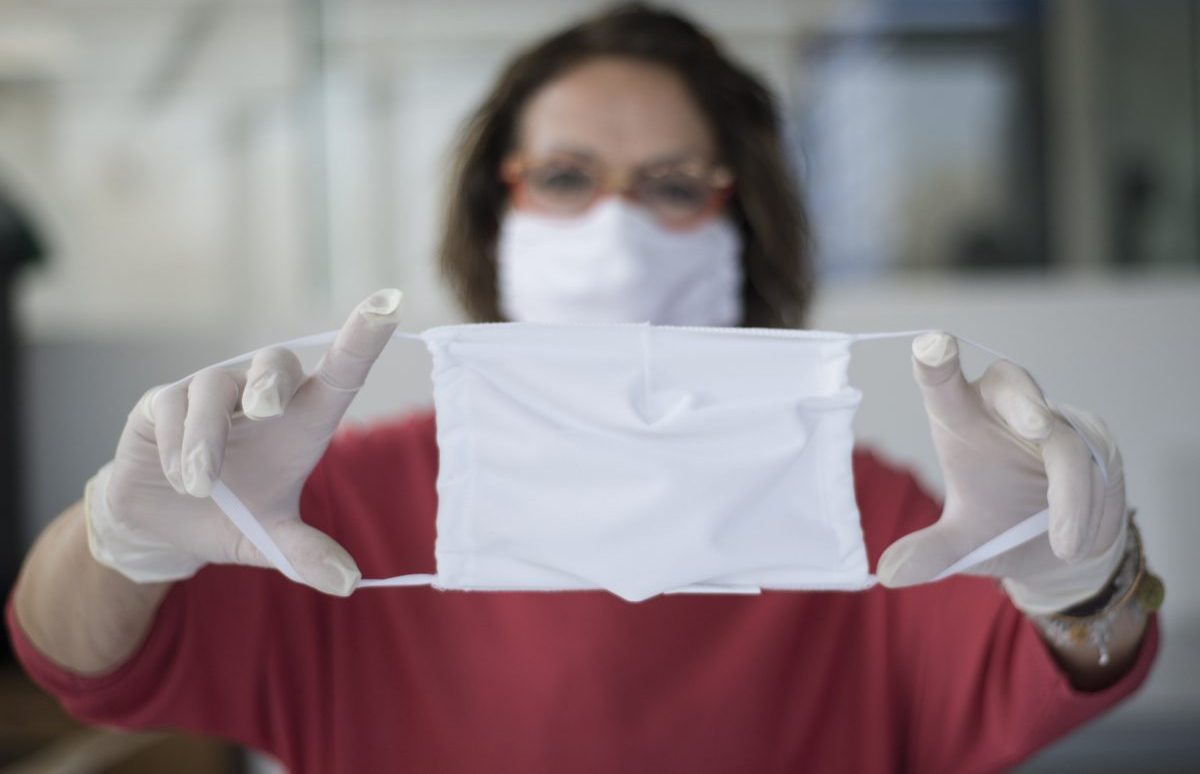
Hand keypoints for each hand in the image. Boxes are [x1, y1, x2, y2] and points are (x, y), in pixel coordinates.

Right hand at [85, 289, 402, 595]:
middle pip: (276, 360)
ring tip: (200, 484)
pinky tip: (180, 478)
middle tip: (266, 409)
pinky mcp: (165, 400)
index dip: (363, 338)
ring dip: (206, 439)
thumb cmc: (231, 515)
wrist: (163, 524)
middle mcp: (261, 397)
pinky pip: (172, 404)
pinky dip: (177, 445)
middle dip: (271, 379)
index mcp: (302, 421)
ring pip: (214, 386)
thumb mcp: (270, 540)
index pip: (340, 372)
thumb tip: (350, 583)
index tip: (389, 303)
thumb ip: (306, 554)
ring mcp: (213, 392)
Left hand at [877, 332, 1127, 614]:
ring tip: (1064, 547)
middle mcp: (1003, 408)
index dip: (936, 364)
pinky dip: (1091, 510)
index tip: (931, 345)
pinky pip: (1100, 467)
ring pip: (1066, 444)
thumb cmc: (1000, 526)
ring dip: (1070, 501)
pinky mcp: (1095, 436)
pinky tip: (1081, 541)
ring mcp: (1053, 418)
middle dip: (1027, 405)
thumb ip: (932, 553)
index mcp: (960, 419)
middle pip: (1013, 384)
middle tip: (1038, 428)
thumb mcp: (965, 544)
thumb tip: (887, 574)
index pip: (942, 386)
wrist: (1063, 548)